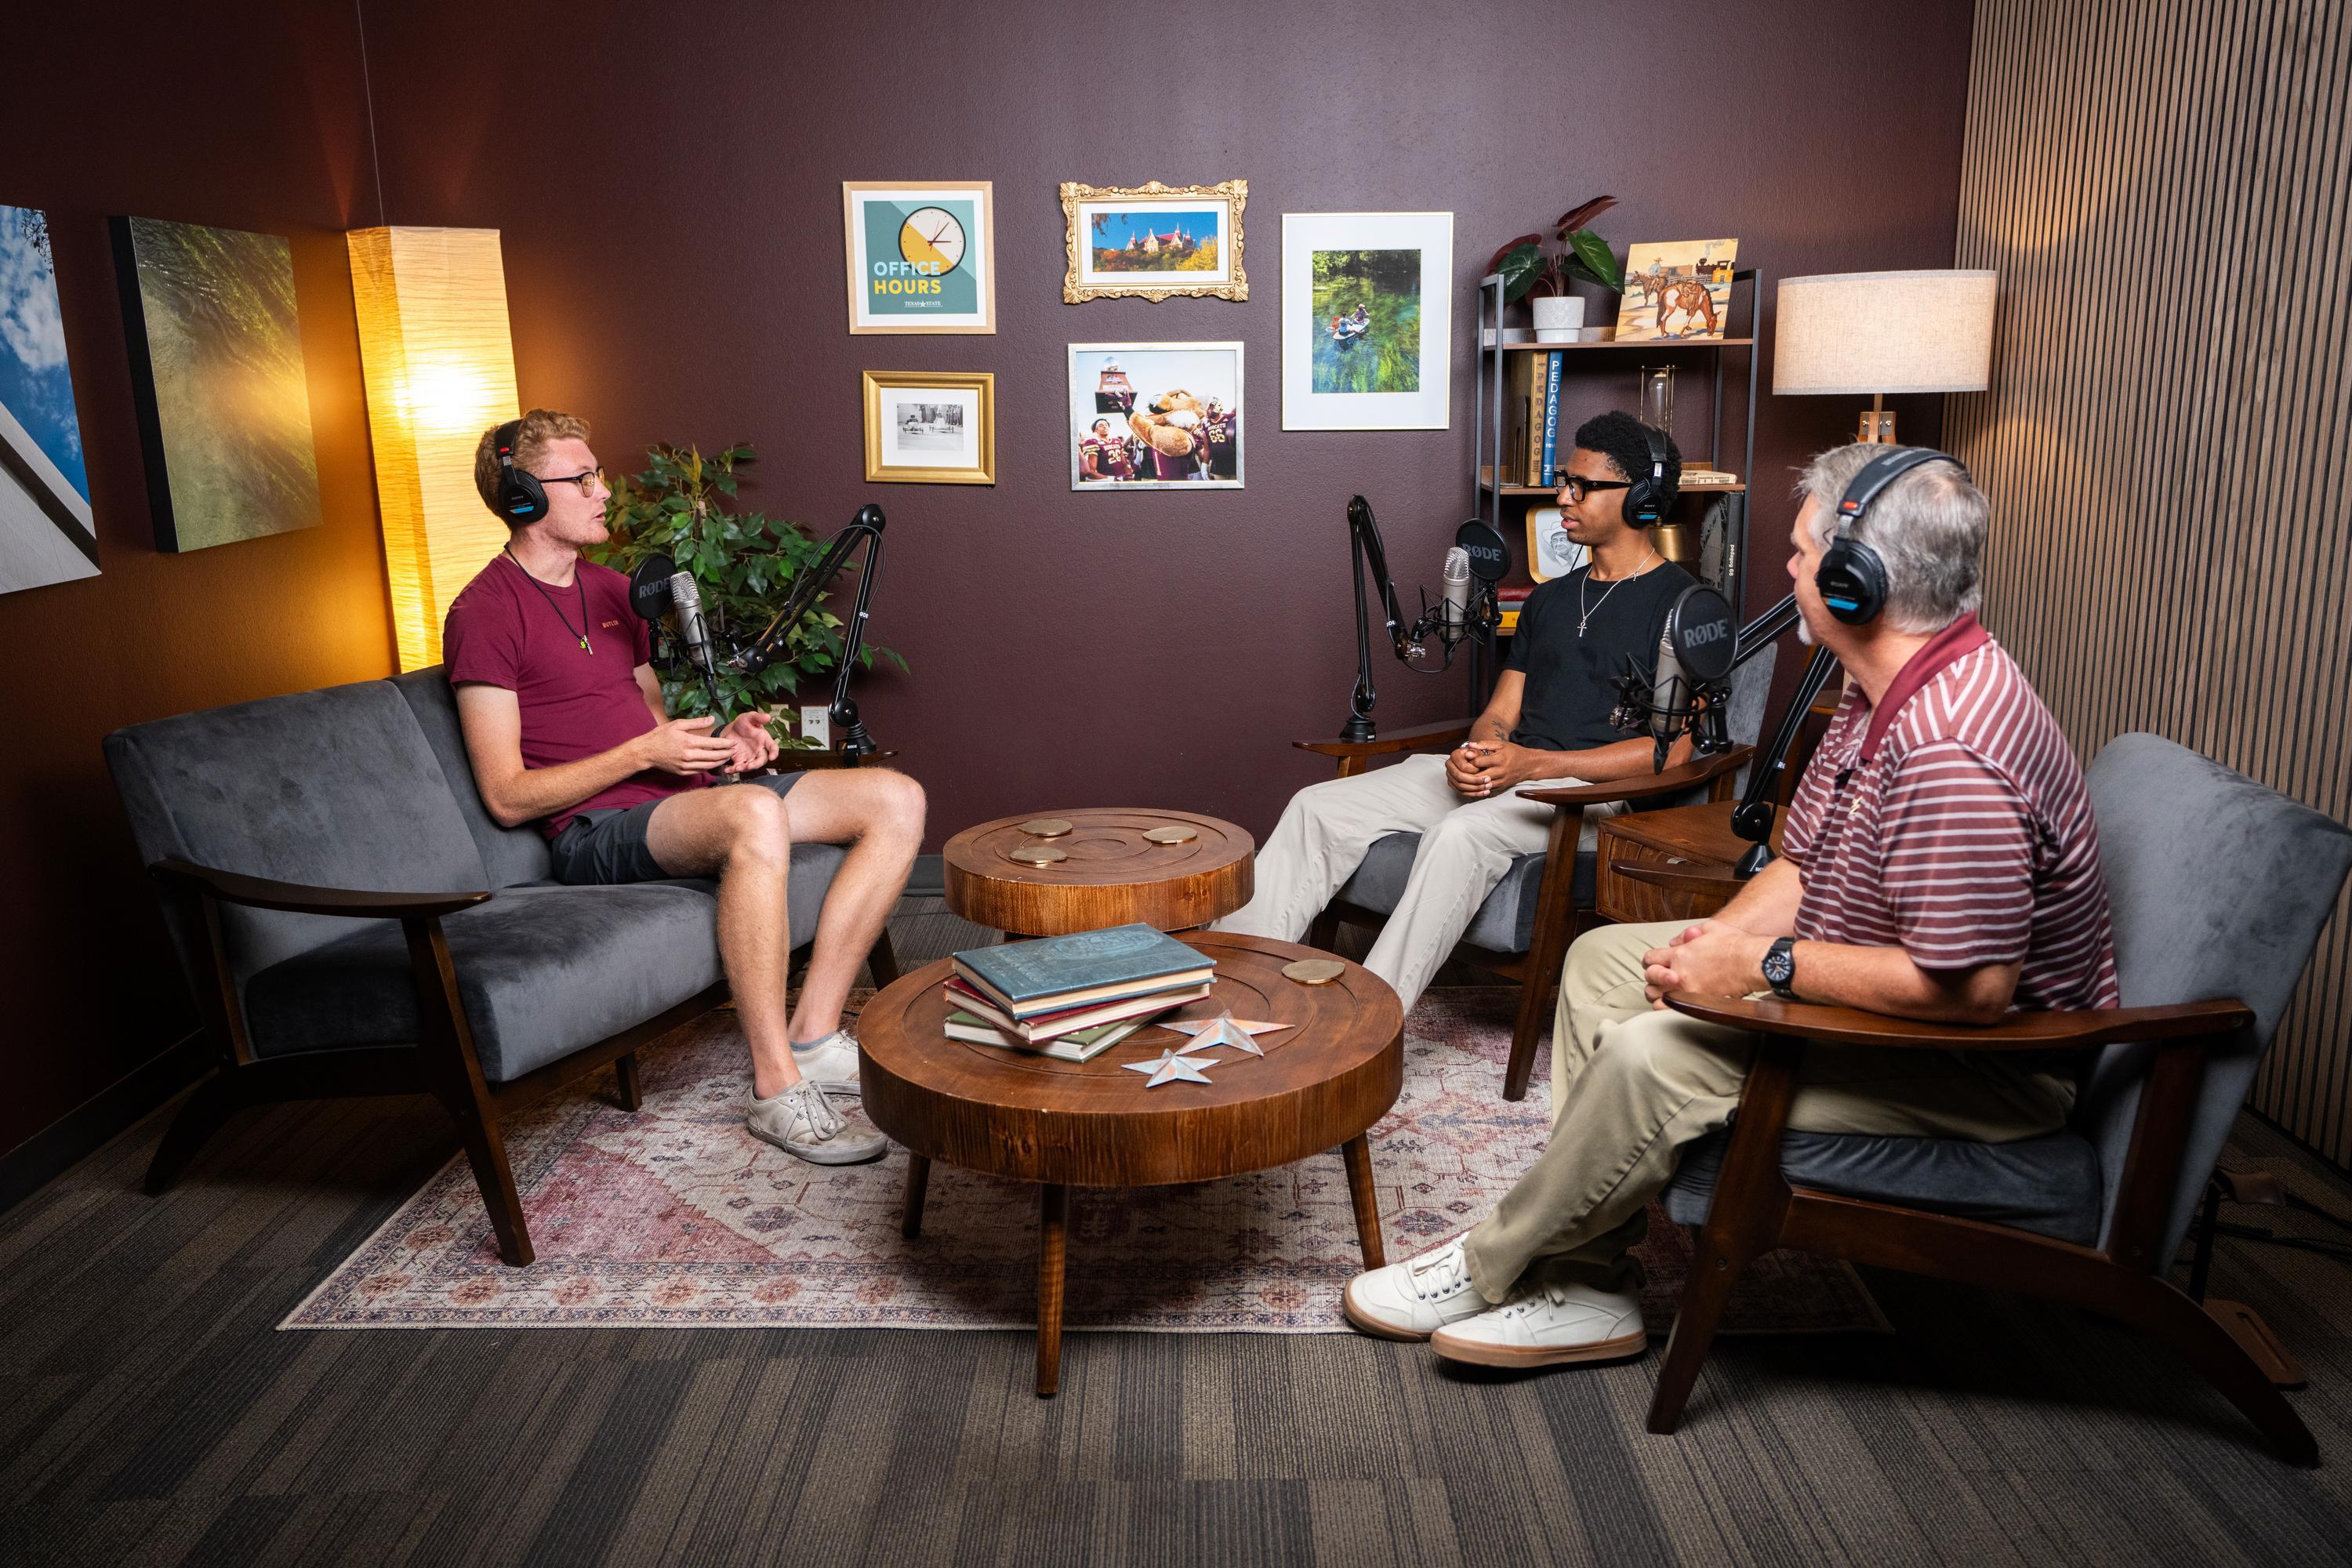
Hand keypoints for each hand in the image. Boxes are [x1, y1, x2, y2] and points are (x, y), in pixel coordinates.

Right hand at [638, 716, 734, 775]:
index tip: (733, 742)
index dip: (726, 744)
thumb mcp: (678, 724)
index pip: (714, 744)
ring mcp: (686, 766)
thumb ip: (696, 723)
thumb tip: (712, 719)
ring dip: (720, 762)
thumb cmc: (661, 735)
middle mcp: (689, 755)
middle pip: (714, 757)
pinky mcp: (682, 772)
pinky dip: (709, 767)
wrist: (646, 752)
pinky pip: (700, 771)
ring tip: (727, 757)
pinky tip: (713, 763)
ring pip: (709, 766)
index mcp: (689, 742)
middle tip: (734, 751)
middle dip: (726, 754)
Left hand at [722, 711, 780, 771]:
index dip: (774, 753)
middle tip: (750, 765)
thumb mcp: (749, 717)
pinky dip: (733, 770)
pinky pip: (738, 767)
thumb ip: (758, 717)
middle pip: (761, 760)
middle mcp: (758, 750)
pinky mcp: (740, 760)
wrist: (731, 729)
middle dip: (756, 764)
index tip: (772, 757)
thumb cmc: (743, 723)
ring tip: (737, 768)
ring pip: (750, 765)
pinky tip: (727, 770)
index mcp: (764, 740)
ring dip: (745, 768)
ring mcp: (749, 756)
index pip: (773, 747)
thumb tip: (768, 716)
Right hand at [1444, 742, 1488, 795]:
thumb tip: (1470, 754)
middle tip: (1488, 781)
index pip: (1463, 766)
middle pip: (1460, 777)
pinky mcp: (1453, 784)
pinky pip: (1462, 792)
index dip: (1474, 770)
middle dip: (1475, 781)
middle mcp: (1449, 765)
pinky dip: (1474, 793)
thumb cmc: (1477, 755)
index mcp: (1454, 755)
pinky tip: (1484, 792)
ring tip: (1488, 787)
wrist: (1474, 760)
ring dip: (1475, 788)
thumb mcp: (1478, 751)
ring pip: (1461, 786)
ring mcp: (1450, 775)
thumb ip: (1475, 752)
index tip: (1486, 770)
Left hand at [1450, 739, 1540, 797]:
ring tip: (1464, 778)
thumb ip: (1485, 744)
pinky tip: (1472, 784)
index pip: (1478, 762)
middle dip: (1468, 774)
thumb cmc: (1514, 752)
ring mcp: (1501, 781)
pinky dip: (1478, 788)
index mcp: (1499, 759)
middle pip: (1478, 776)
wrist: (1529, 765)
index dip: (1469, 761)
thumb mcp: (1501, 744)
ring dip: (1472, 783)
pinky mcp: (1502, 787)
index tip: (1464, 758)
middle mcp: (1500, 771)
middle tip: (1461, 770)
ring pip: (1482, 786)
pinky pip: (1487, 790)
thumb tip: (1469, 745)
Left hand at [1642, 920, 1772, 1006]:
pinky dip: (1669, 1009)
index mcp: (1679, 954)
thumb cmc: (1735, 944)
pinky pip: (1672, 1011)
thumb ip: (1687, 935)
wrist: (1753, 962)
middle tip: (1660, 978)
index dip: (1652, 960)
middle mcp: (1680, 974)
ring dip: (1659, 995)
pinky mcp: (1699, 1004)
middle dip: (1653, 977)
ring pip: (1657, 998)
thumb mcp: (1709, 928)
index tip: (1658, 962)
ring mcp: (1688, 991)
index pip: (1650, 959)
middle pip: (1650, 979)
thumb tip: (1674, 942)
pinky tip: (1674, 1005)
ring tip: (1666, 992)